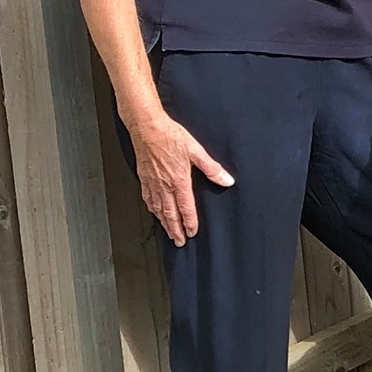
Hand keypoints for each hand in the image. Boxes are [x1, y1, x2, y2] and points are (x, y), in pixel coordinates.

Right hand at [124, 104, 232, 245]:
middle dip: (175, 229)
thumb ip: (212, 168)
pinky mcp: (144, 179)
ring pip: (158, 209)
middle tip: (179, 242)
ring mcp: (152, 183)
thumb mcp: (196, 151)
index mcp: (178, 181)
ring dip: (164, 223)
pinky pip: (148, 199)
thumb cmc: (171, 137)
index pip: (185, 208)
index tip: (191, 233)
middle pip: (170, 214)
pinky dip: (152, 210)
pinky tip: (154, 212)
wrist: (147, 129)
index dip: (189, 222)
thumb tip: (227, 181)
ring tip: (168, 233)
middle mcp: (164, 186)